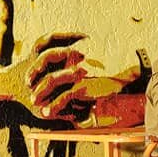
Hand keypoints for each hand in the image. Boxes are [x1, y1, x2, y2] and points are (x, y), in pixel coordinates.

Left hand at [26, 34, 140, 125]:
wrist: (129, 61)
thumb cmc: (113, 55)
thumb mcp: (93, 44)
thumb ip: (79, 46)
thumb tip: (73, 49)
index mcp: (74, 47)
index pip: (48, 52)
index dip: (38, 63)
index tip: (32, 71)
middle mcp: (73, 57)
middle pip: (45, 65)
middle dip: (34, 75)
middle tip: (28, 85)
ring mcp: (78, 71)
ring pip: (51, 82)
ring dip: (41, 92)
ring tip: (35, 101)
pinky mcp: (84, 86)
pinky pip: (63, 97)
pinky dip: (54, 106)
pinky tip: (48, 112)